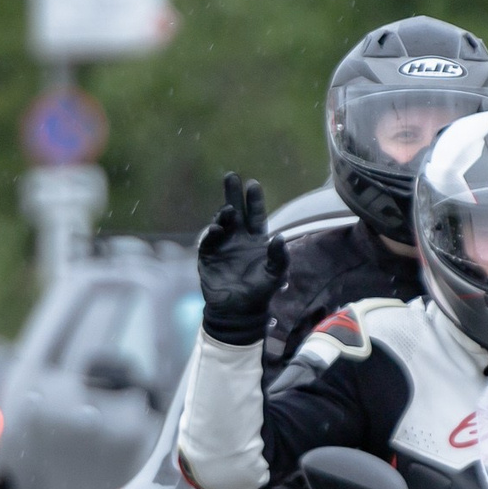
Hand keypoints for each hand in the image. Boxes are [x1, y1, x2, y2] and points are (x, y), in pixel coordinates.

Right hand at [196, 172, 288, 343]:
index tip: (253, 184)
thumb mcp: (275, 275)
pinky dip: (212, 232)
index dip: (254, 201)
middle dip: (233, 194)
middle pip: (236, 211)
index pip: (255, 215)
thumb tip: (279, 237)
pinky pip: (209, 240)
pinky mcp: (208, 256)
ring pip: (221, 223)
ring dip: (224, 214)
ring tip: (228, 209)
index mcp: (255, 241)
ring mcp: (222, 246)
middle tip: (232, 176)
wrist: (238, 312)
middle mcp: (238, 239)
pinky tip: (218, 227)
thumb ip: (279, 257)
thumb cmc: (259, 294)